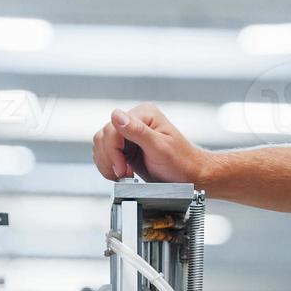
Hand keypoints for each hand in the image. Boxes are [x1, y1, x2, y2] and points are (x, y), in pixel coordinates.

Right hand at [91, 103, 209, 183]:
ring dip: (107, 163)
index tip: (122, 168)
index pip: (113, 128)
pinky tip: (120, 173)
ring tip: (123, 175)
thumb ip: (137, 131)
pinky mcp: (126, 147)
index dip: (113, 150)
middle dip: (110, 158)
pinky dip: (108, 165)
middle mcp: (135, 120)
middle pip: (103, 136)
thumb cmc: (181, 163)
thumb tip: (116, 115)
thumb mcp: (160, 147)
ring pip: (101, 144)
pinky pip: (105, 152)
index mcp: (144, 114)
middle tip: (123, 174)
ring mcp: (129, 133)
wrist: (189, 176)